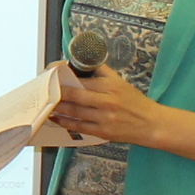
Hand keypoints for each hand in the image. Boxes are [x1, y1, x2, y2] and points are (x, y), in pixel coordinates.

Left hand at [49, 66, 165, 146]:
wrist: (152, 124)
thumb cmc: (135, 101)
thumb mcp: (120, 82)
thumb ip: (101, 72)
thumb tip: (81, 62)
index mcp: (110, 85)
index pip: (81, 78)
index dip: (62, 75)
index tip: (50, 73)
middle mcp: (107, 101)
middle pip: (74, 94)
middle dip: (56, 91)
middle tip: (42, 88)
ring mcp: (104, 118)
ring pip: (74, 111)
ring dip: (57, 107)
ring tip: (45, 102)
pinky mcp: (102, 132)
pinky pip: (78, 126)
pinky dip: (64, 122)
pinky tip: (55, 118)